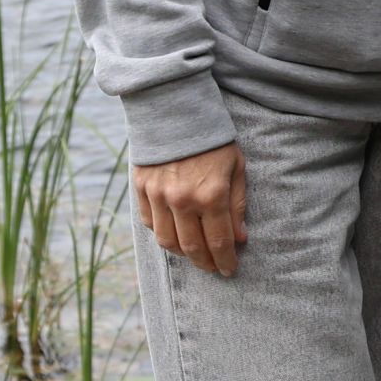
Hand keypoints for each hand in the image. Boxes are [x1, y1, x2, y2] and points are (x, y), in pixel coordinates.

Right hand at [136, 143, 247, 277]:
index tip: (230, 269)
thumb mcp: (236, 167)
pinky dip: (162, 234)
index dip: (226, 261)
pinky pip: (149, 224)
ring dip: (183, 254)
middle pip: (192, 248)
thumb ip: (237, 204)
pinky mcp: (141, 189)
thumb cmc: (213, 139)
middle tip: (214, 268)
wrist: (175, 110)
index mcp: (211, 195)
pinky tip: (175, 235)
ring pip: (167, 242)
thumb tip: (239, 239)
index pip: (219, 242)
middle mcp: (183, 200)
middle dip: (206, 263)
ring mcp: (159, 196)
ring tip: (195, 255)